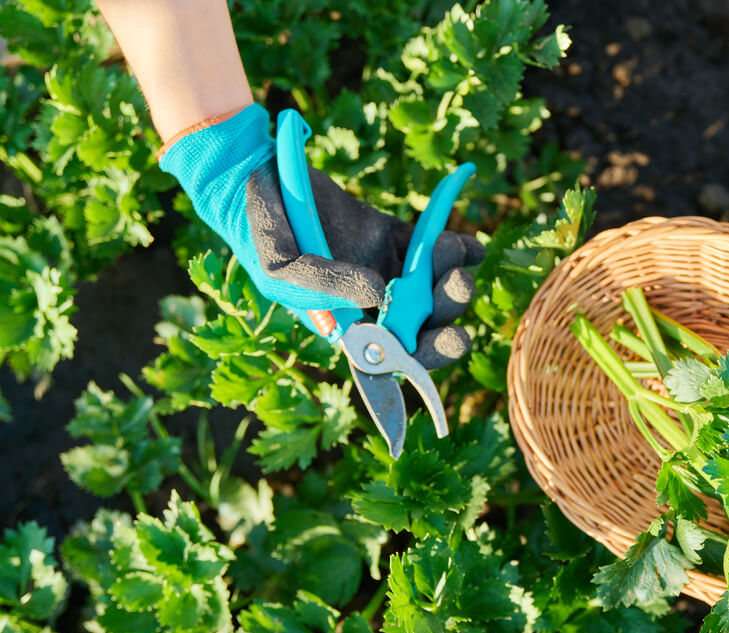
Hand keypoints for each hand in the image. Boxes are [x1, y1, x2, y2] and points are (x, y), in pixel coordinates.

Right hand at [159, 104, 479, 367]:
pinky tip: (468, 243)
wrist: (255, 175)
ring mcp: (386, 271)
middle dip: (449, 311)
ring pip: (434, 288)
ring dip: (451, 273)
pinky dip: (460, 248)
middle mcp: (372, 306)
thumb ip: (326, 285)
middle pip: (424, 325)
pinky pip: (434, 249)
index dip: (426, 357)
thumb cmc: (260, 230)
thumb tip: (379, 294)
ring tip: (445, 244)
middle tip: (457, 284)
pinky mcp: (395, 238)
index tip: (450, 338)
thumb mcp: (281, 265)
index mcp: (346, 325)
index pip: (393, 356)